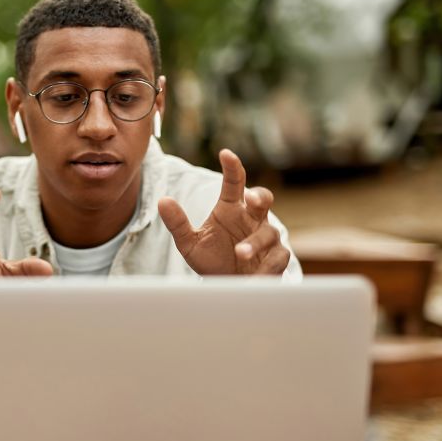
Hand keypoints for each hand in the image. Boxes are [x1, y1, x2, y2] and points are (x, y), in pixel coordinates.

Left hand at [157, 149, 290, 275]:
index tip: (226, 153)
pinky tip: (256, 275)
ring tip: (240, 252)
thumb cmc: (210, 259)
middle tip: (250, 197)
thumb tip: (162, 201)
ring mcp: (266, 238)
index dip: (232, 167)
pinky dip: (268, 265)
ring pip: (268, 232)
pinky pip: (278, 257)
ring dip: (255, 242)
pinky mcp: (275, 259)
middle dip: (259, 196)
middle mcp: (251, 219)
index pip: (234, 183)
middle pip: (263, 199)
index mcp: (230, 209)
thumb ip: (178, 223)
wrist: (225, 287)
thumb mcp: (188, 243)